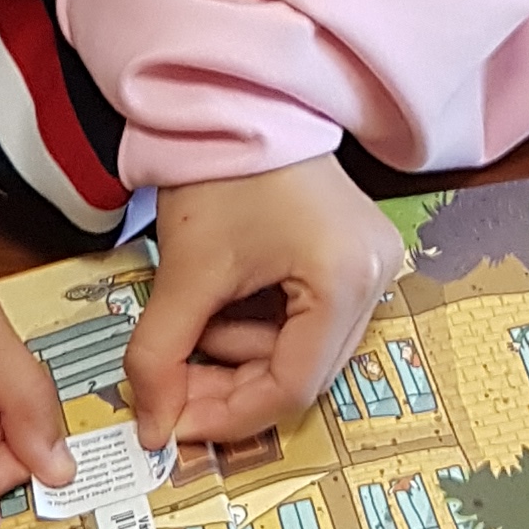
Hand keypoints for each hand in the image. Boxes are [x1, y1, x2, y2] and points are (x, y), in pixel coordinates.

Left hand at [126, 160, 407, 450]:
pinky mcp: (353, 256)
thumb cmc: (220, 171)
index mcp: (345, 280)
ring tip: (197, 311)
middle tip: (174, 384)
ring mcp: (371, 265)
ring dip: (240, 349)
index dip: (229, 414)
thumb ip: (161, 357)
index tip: (175, 423)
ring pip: (301, 350)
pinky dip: (258, 323)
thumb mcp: (186, 271)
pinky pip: (305, 319)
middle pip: (302, 372)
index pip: (292, 386)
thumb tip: (152, 429)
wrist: (236, 99)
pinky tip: (225, 297)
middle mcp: (375, 278)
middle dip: (231, 382)